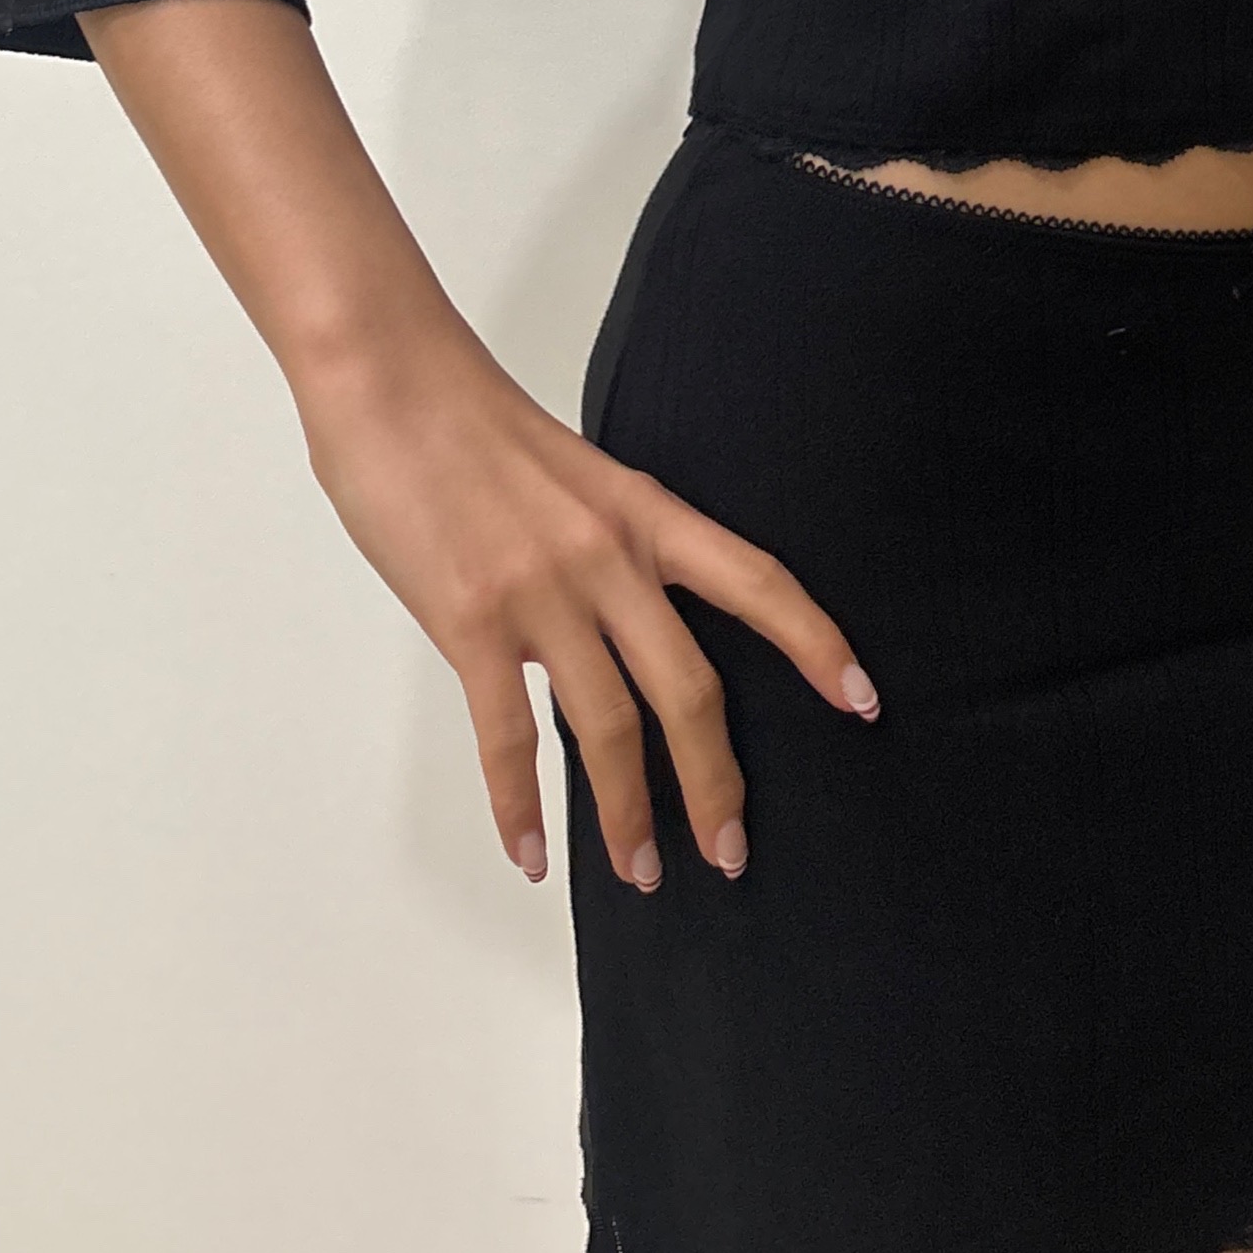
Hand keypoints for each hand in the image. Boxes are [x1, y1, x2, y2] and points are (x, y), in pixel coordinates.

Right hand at [295, 324, 878, 890]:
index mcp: (645, 513)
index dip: (817, 644)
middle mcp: (609, 559)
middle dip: (716, 783)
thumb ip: (613, 544)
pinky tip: (534, 853)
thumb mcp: (578, 474)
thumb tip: (626, 619)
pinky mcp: (470, 621)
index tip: (862, 702)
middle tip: (730, 853)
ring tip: (639, 873)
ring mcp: (541, 593)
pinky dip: (521, 806)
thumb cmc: (471, 422)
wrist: (390, 379)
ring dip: (627, 814)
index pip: (758, 583)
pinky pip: (508, 735)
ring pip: (607, 728)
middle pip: (691, 689)